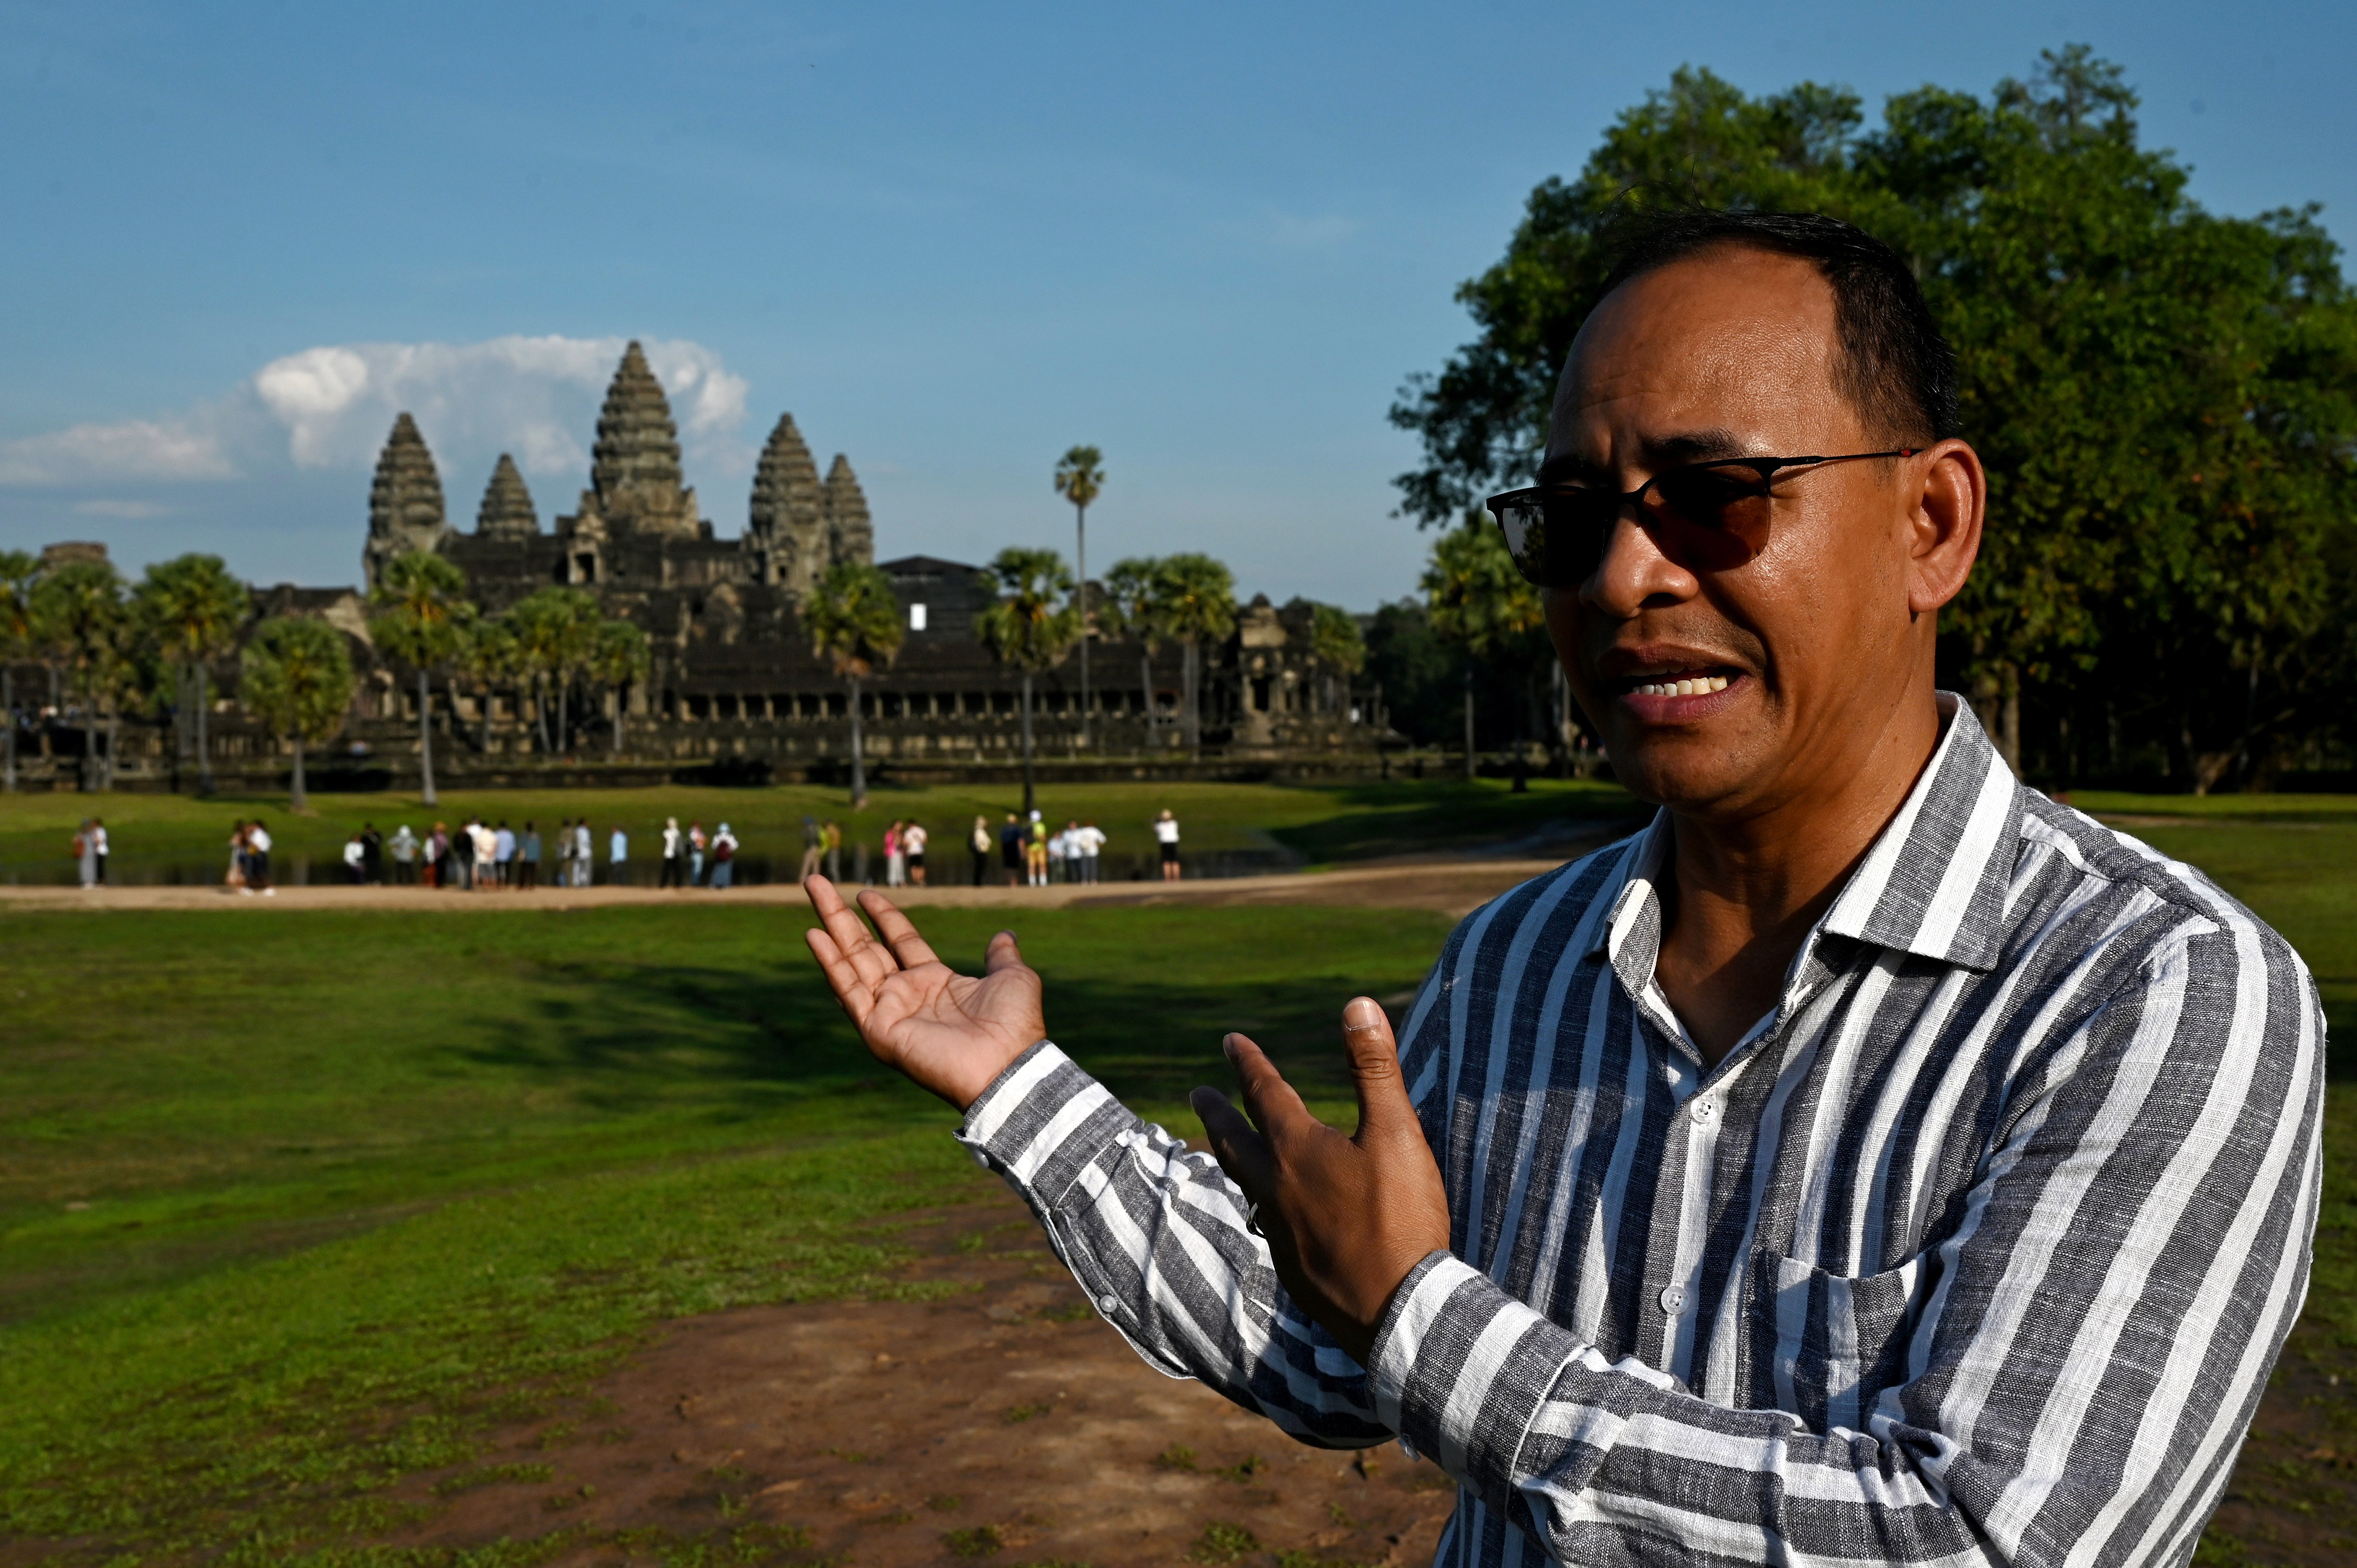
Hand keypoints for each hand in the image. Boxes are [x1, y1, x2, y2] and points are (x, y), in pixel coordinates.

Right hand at [803, 875, 1044, 1109]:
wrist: (1007, 1066)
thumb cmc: (1015, 1027)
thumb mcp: (1013, 978)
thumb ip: (1001, 956)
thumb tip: (1005, 935)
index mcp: (936, 982)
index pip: (901, 941)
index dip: (884, 917)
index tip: (865, 894)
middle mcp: (907, 995)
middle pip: (866, 947)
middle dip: (841, 915)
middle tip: (816, 882)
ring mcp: (889, 1012)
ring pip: (851, 961)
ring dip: (829, 926)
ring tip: (812, 888)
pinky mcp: (878, 1030)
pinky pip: (849, 991)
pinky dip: (830, 963)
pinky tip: (814, 935)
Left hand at [1189, 997, 1451, 1365]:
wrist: (1398, 1310)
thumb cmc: (1401, 1217)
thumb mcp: (1397, 1133)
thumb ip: (1374, 1068)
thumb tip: (1356, 1003)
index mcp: (1297, 1149)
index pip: (1264, 1092)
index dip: (1248, 1063)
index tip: (1230, 1041)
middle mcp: (1275, 1187)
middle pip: (1233, 1141)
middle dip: (1217, 1112)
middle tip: (1196, 1094)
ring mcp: (1279, 1231)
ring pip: (1243, 1184)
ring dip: (1231, 1159)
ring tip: (1224, 1149)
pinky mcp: (1292, 1268)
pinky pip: (1265, 1223)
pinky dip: (1260, 1204)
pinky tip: (1270, 1211)